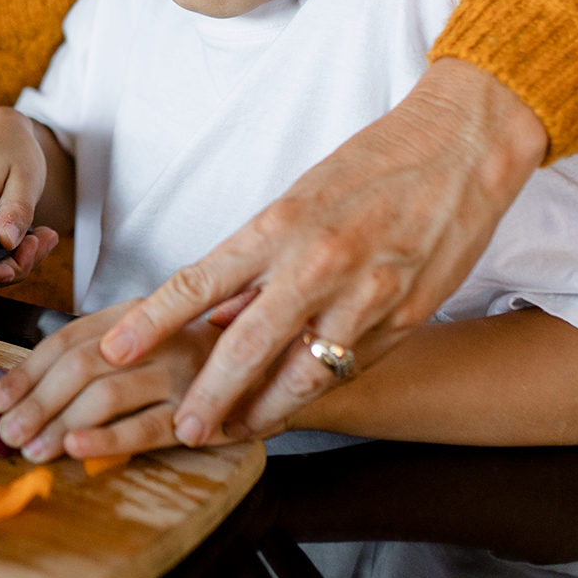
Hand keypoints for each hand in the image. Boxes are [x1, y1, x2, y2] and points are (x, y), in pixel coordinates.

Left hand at [0, 302, 227, 462]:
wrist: (279, 367)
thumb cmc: (203, 359)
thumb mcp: (153, 341)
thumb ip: (103, 354)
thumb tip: (30, 388)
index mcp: (136, 317)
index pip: (67, 340)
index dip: (27, 371)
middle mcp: (157, 338)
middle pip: (80, 367)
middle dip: (36, 401)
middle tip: (6, 430)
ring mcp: (181, 372)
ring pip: (106, 395)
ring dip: (60, 424)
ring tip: (31, 448)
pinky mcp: (203, 409)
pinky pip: (147, 426)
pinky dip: (107, 439)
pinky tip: (77, 449)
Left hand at [100, 60, 547, 445]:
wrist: (462, 146)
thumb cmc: (374, 164)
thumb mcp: (301, 198)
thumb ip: (260, 259)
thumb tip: (217, 313)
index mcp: (280, 223)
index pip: (198, 281)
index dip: (151, 323)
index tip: (114, 351)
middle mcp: (318, 263)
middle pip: (245, 346)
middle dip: (207, 396)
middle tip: (180, 427)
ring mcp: (366, 295)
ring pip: (302, 374)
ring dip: (262, 411)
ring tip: (232, 431)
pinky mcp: (406, 318)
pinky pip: (350, 365)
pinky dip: (316, 389)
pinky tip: (293, 407)